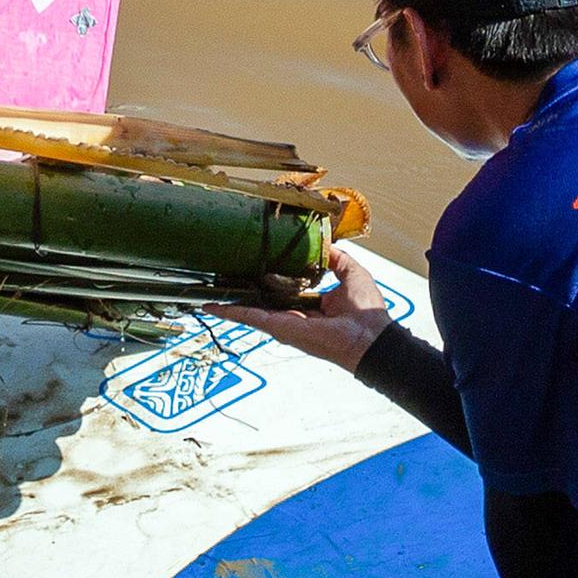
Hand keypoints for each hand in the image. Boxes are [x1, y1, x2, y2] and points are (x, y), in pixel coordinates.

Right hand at [212, 251, 390, 370]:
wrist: (369, 335)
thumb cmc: (366, 310)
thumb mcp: (351, 273)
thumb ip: (335, 258)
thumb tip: (325, 242)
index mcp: (310, 305)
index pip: (283, 292)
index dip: (267, 281)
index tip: (251, 268)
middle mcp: (293, 316)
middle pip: (261, 303)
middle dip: (241, 293)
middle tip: (220, 279)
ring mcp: (285, 323)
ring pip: (250, 311)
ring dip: (229, 303)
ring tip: (208, 293)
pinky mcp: (280, 328)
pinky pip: (251, 318)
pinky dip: (231, 312)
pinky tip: (212, 306)